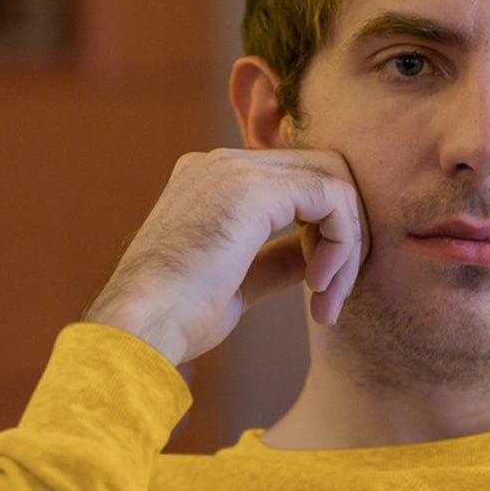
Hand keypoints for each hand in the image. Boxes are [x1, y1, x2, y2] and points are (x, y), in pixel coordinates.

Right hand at [81, 147, 370, 366]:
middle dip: (345, 237)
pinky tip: (321, 287)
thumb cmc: (178, 319)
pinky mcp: (254, 187)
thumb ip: (274, 260)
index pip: (297, 186)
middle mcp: (222, 163)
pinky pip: (333, 199)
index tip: (322, 295)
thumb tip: (313, 257)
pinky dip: (342, 245)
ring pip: (334, 183)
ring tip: (328, 302)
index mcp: (211, 181)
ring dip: (347, 248)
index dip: (325, 238)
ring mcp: (235, 168)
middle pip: (323, 174)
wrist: (142, 327)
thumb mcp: (237, 284)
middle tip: (333, 297)